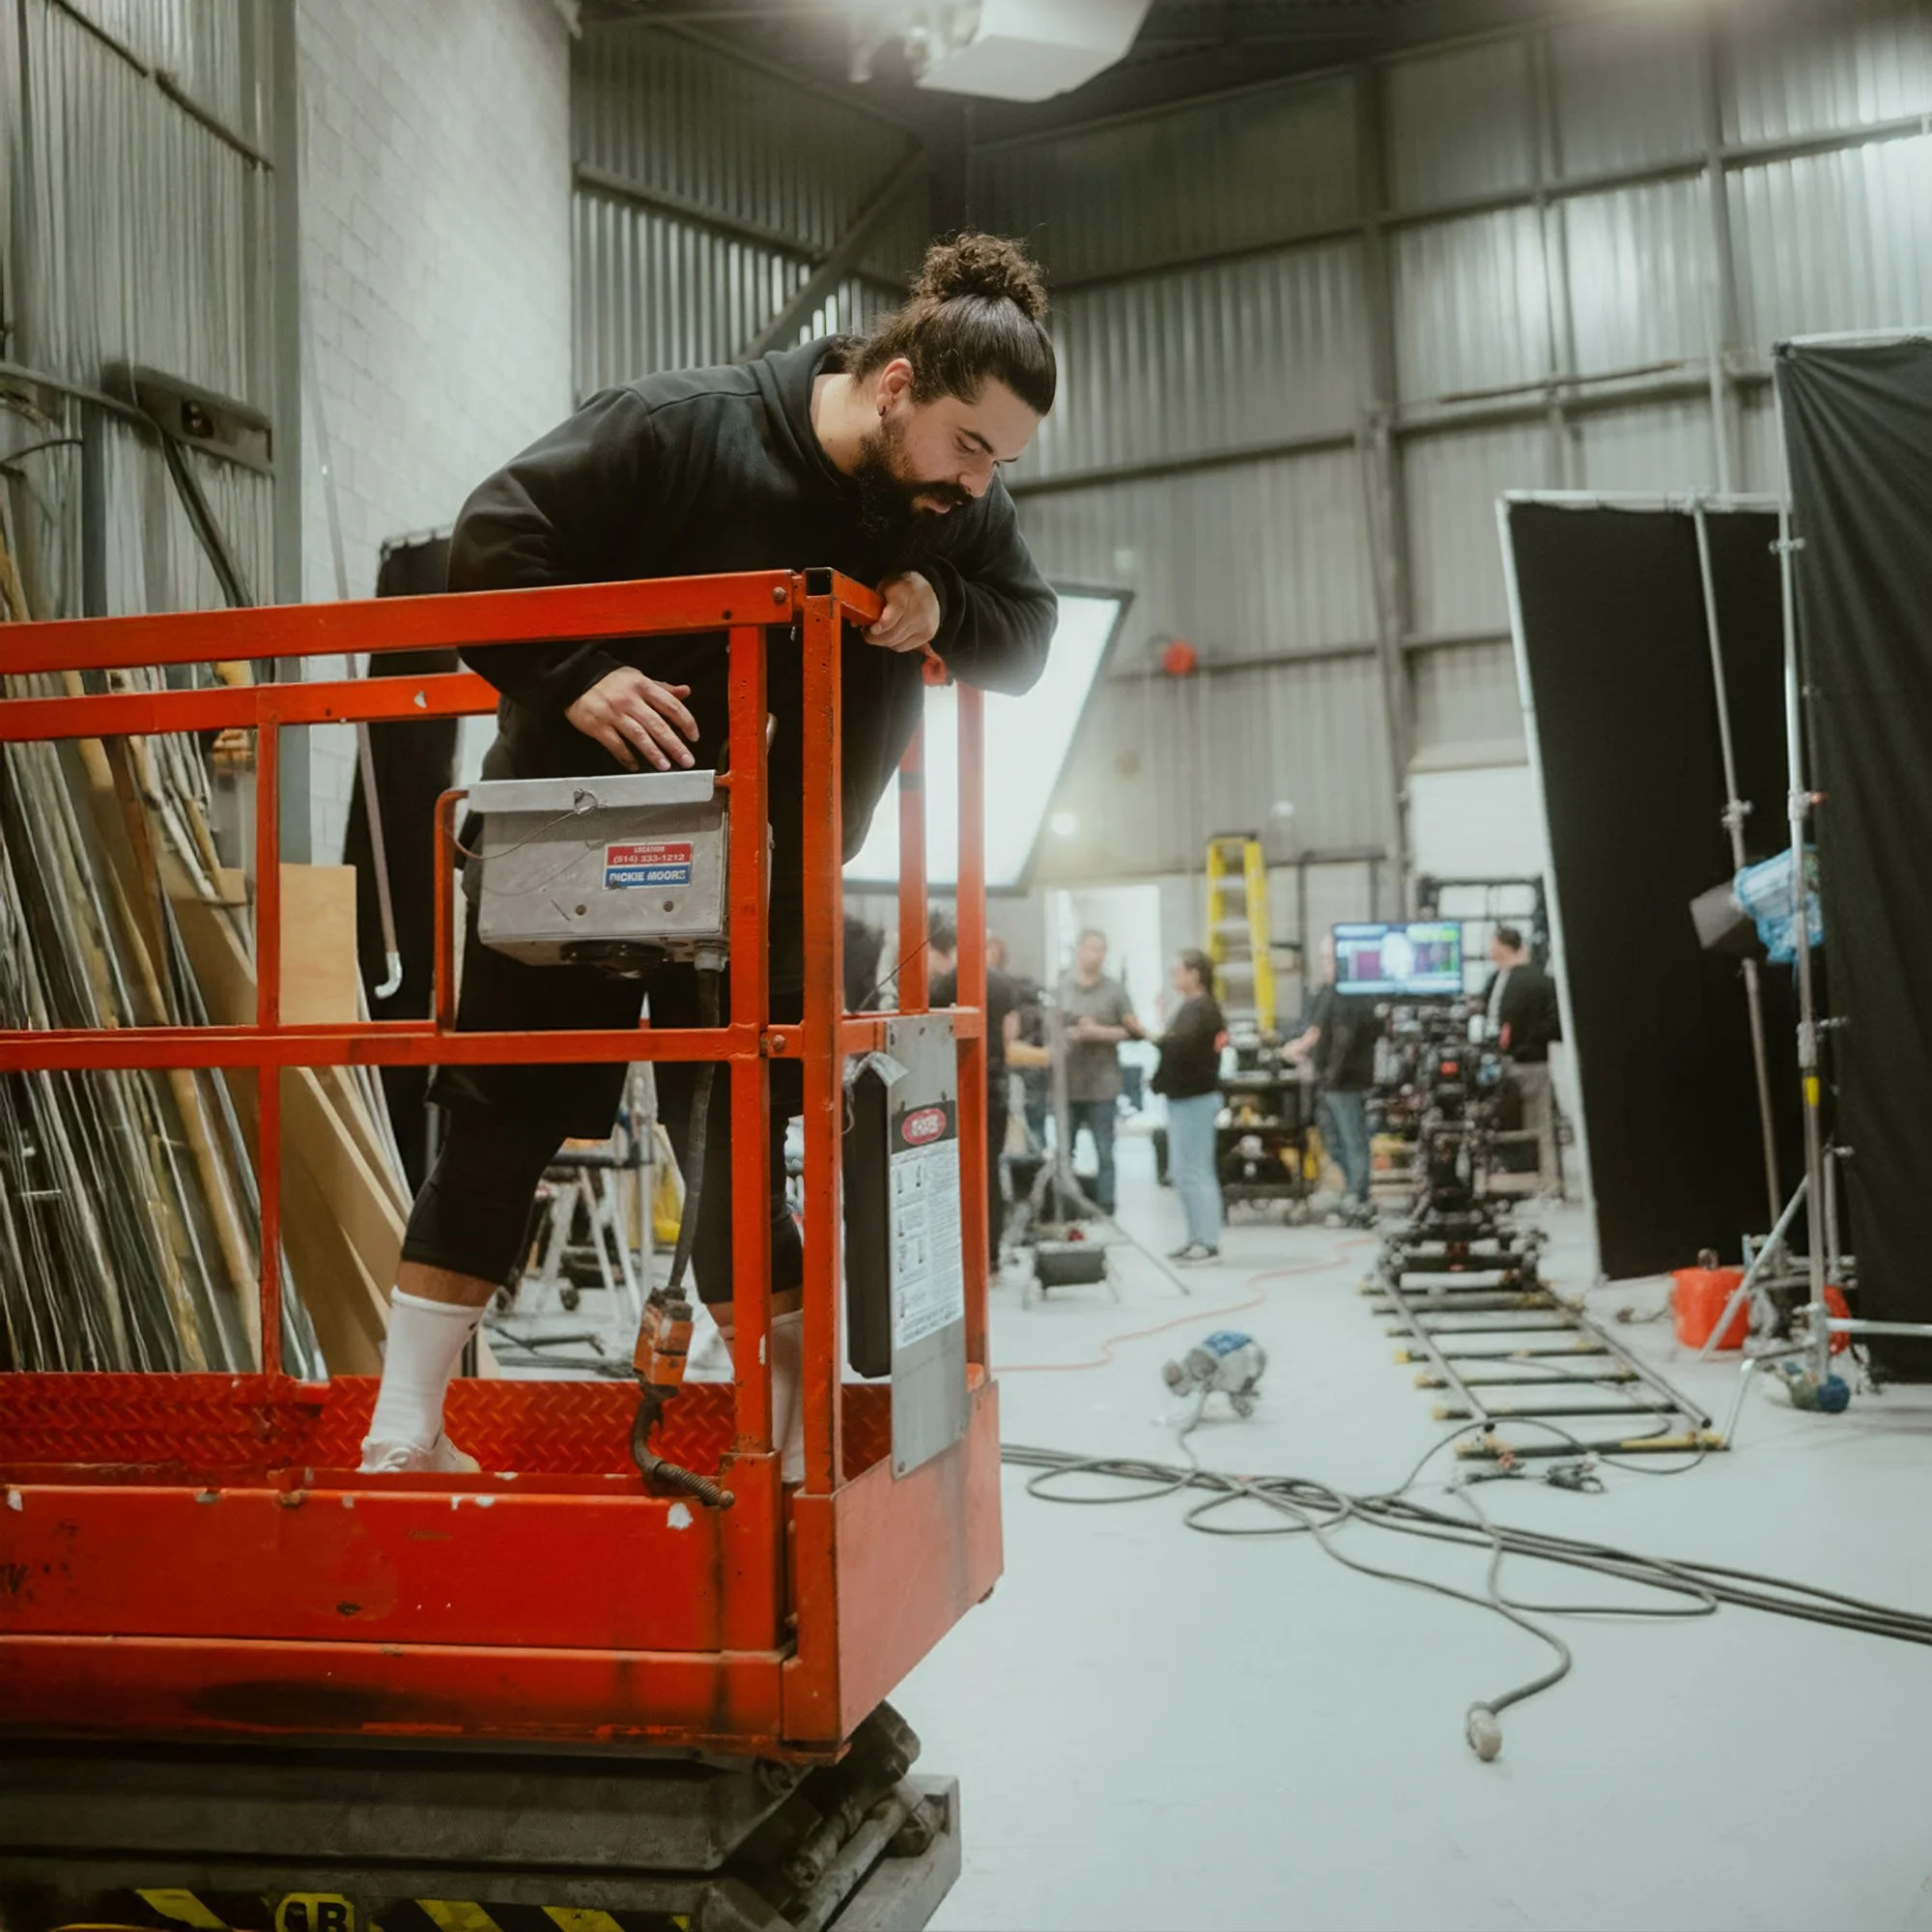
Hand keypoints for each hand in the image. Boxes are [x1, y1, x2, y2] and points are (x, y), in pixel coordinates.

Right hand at [565, 667, 698, 771]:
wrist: (575, 677)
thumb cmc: (610, 680)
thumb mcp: (637, 678)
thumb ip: (662, 688)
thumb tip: (685, 692)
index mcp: (643, 686)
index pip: (671, 705)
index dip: (686, 722)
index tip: (694, 737)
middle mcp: (630, 700)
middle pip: (657, 725)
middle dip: (674, 745)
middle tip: (686, 760)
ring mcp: (613, 713)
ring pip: (638, 736)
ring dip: (653, 753)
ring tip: (665, 766)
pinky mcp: (598, 725)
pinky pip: (615, 745)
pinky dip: (626, 757)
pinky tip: (635, 766)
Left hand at [865, 572, 940, 654]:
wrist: (929, 588)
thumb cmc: (901, 588)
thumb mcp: (884, 588)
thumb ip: (871, 604)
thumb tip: (855, 623)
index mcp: (904, 594)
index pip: (893, 615)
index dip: (881, 626)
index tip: (871, 629)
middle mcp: (917, 610)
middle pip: (892, 634)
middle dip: (875, 638)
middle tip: (867, 633)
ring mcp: (924, 624)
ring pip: (896, 643)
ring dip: (884, 641)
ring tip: (879, 633)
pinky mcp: (928, 634)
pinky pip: (904, 647)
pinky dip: (894, 644)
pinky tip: (892, 635)